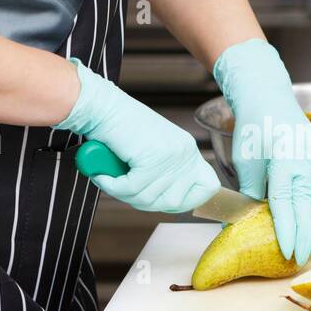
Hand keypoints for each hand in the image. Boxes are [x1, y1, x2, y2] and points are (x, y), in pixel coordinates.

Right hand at [56, 59, 219, 212]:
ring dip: (124, 194)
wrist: (102, 107)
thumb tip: (165, 203)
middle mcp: (185, 152)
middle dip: (146, 202)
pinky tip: (104, 176)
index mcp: (188, 149)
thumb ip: (164, 175)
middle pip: (175, 202)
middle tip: (126, 190)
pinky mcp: (152, 158)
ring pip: (149, 199)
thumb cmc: (120, 127)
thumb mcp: (153, 152)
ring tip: (111, 179)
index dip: (187, 200)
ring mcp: (171, 155)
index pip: (208, 187)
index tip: (163, 199)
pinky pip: (132, 189)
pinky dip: (113, 187)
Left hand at [213, 40, 310, 264]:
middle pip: (310, 207)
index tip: (287, 252)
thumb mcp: (246, 163)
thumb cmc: (254, 129)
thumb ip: (248, 195)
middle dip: (306, 236)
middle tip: (300, 259)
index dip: (288, 231)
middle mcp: (307, 159)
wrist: (268, 98)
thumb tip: (237, 227)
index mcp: (284, 159)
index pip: (287, 203)